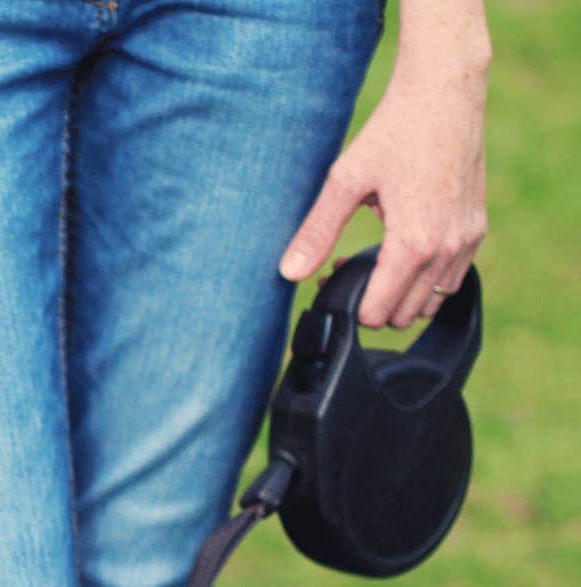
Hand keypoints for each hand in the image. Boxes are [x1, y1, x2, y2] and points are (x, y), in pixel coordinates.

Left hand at [279, 34, 487, 329]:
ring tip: (375, 259)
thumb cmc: (394, 132)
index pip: (379, 312)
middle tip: (347, 267)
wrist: (444, 93)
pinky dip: (428, 275)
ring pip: (432, 300)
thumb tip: (288, 273)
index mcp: (413, 243)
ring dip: (403, 292)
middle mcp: (447, 248)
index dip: (350, 308)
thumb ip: (316, 232)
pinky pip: (453, 276)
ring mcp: (467, 239)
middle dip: (374, 303)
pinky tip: (403, 246)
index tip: (331, 280)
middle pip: (405, 315)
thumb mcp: (344, 182)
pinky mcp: (477, 226)